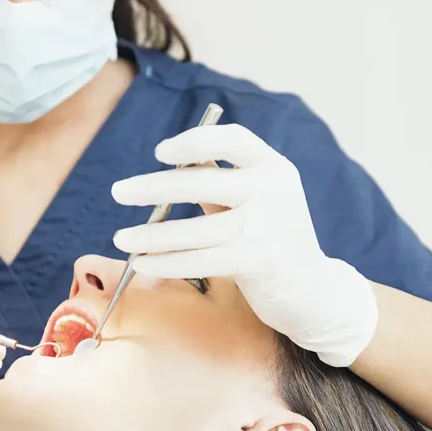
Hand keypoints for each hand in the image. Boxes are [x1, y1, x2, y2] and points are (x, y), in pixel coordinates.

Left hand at [111, 123, 377, 366]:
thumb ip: (220, 180)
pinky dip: (165, 262)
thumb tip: (171, 162)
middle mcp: (275, 190)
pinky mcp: (260, 261)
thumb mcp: (254, 201)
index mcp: (274, 167)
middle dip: (152, 186)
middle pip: (201, 182)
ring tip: (121, 237)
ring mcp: (269, 226)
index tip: (160, 152)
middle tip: (119, 191)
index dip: (193, 142)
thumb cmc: (270, 239)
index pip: (232, 140)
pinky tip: (142, 262)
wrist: (313, 291)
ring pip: (194, 229)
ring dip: (150, 234)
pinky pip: (200, 260)